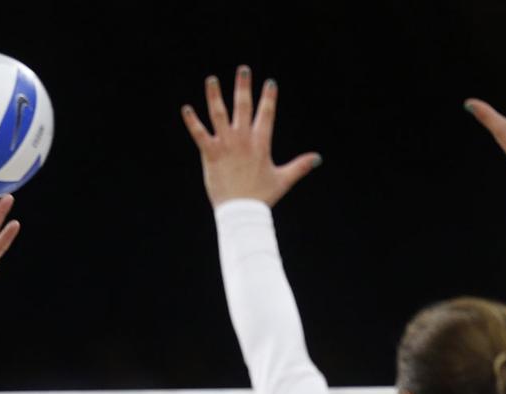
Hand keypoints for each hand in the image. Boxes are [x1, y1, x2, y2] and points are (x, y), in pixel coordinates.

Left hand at [182, 66, 320, 207]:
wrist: (241, 211)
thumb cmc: (261, 197)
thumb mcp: (283, 179)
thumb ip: (300, 166)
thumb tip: (318, 158)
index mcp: (261, 143)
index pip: (266, 114)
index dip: (268, 97)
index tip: (269, 83)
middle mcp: (243, 139)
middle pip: (243, 107)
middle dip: (244, 87)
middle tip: (243, 69)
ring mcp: (226, 145)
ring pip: (219, 114)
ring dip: (215, 96)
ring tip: (212, 80)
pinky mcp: (211, 154)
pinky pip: (199, 134)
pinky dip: (192, 121)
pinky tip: (186, 109)